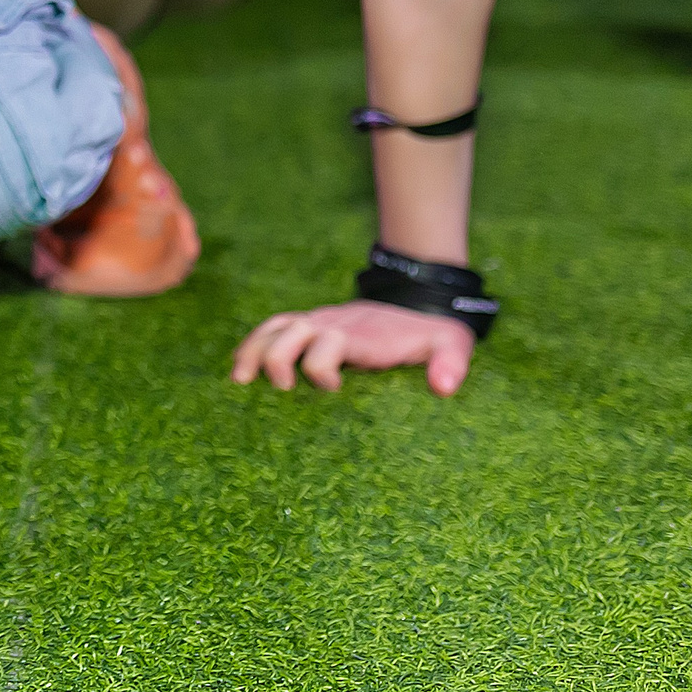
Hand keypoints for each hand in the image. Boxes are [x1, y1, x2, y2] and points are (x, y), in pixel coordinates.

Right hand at [229, 299, 475, 394]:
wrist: (417, 299)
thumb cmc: (432, 332)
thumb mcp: (452, 344)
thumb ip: (450, 363)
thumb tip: (443, 388)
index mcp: (360, 334)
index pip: (329, 343)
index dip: (323, 367)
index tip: (334, 389)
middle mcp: (331, 324)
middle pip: (291, 331)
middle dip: (277, 360)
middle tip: (282, 391)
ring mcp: (317, 322)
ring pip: (275, 327)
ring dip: (254, 349)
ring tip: (238, 379)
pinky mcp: (310, 325)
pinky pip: (273, 328)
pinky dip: (254, 343)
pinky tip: (241, 364)